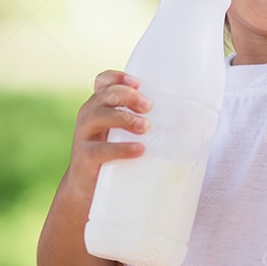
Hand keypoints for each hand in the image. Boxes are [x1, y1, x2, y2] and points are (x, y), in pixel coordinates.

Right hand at [66, 70, 150, 199]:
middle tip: (149, 106)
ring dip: (125, 117)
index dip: (117, 77)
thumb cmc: (112, 154)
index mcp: (98, 106)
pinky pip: (101, 149)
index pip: (102, 81)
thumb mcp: (121, 132)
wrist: (87, 188)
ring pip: (98, 116)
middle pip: (104, 95)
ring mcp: (84, 136)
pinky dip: (121, 148)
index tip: (138, 83)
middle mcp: (88, 116)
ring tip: (146, 127)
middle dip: (128, 96)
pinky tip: (139, 149)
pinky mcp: (85, 158)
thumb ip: (139, 119)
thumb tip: (182, 116)